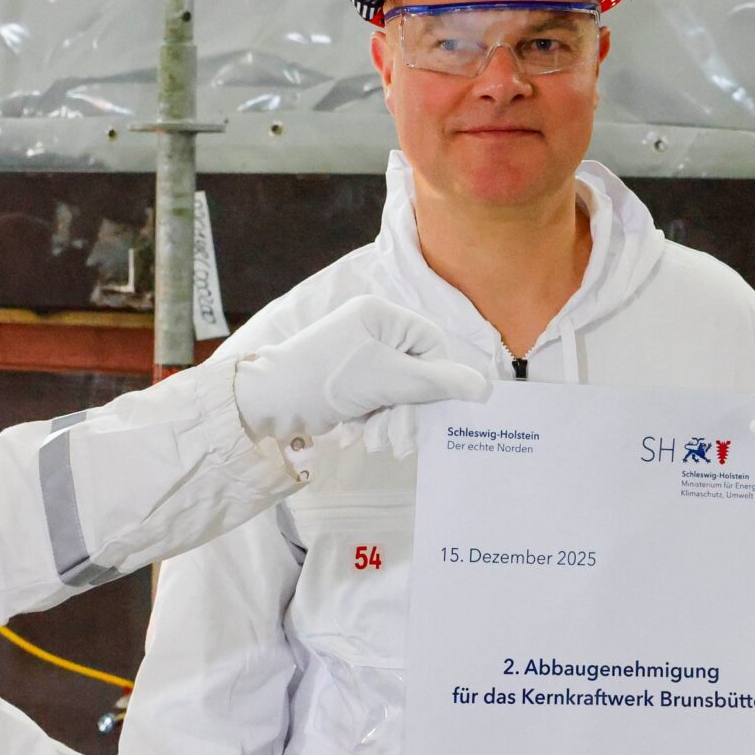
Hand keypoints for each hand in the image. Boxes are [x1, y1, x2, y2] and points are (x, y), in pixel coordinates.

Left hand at [234, 296, 490, 449]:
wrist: (269, 403)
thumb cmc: (327, 379)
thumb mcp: (388, 379)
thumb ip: (437, 383)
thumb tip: (485, 388)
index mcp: (381, 316)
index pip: (431, 344)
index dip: (437, 378)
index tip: (432, 408)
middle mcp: (371, 330)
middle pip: (416, 370)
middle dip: (410, 406)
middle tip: (401, 436)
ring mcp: (358, 356)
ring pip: (398, 389)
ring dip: (394, 417)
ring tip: (379, 438)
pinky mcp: (348, 381)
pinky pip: (379, 399)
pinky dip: (376, 419)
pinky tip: (364, 432)